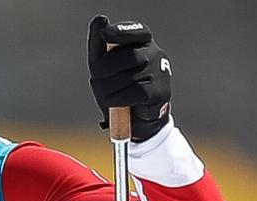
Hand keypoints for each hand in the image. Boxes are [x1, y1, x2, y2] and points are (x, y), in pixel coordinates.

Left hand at [87, 15, 171, 141]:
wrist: (135, 122)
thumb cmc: (118, 91)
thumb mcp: (103, 69)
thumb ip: (98, 46)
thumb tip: (100, 20)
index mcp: (142, 43)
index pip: (136, 32)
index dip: (121, 32)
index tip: (105, 34)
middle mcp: (154, 54)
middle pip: (128, 56)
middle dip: (106, 70)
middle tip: (96, 81)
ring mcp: (160, 73)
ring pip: (131, 76)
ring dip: (111, 89)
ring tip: (106, 97)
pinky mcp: (160, 92)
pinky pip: (136, 92)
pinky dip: (120, 99)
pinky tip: (115, 103)